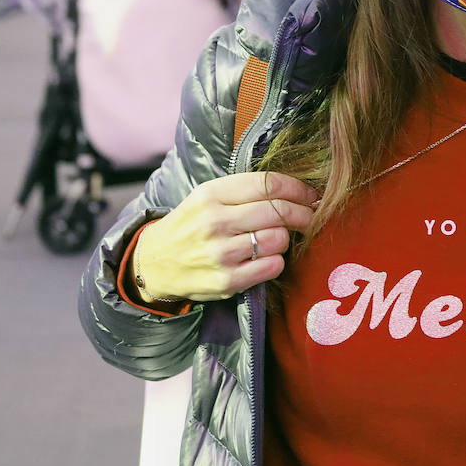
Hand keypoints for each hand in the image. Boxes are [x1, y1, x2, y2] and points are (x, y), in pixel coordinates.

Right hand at [133, 172, 317, 302]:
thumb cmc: (191, 225)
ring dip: (285, 239)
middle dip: (303, 213)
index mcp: (211, 194)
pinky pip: (272, 266)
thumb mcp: (207, 197)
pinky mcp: (226, 281)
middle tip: (310, 216)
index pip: (268, 184)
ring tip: (274, 239)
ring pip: (279, 239)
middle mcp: (215, 221)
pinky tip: (265, 258)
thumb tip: (296, 191)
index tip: (311, 195)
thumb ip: (245, 191)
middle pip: (279, 211)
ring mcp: (220, 253)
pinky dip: (276, 261)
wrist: (154, 264)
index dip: (298, 188)